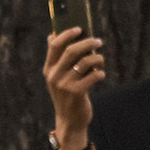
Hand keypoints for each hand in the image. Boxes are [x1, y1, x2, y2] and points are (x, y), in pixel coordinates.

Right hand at [42, 26, 105, 149]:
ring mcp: (65, 85)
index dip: (67, 34)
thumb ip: (56, 59)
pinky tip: (101, 75)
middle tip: (98, 41)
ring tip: (101, 60)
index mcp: (48, 69)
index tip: (80, 28)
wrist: (69, 121)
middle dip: (87, 43)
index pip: (54, 45)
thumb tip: (52, 35)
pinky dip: (100, 73)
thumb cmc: (67, 95)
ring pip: (85, 62)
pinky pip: (93, 76)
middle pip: (72, 50)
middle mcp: (54, 76)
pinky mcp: (77, 93)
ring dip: (97, 58)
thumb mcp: (57, 78)